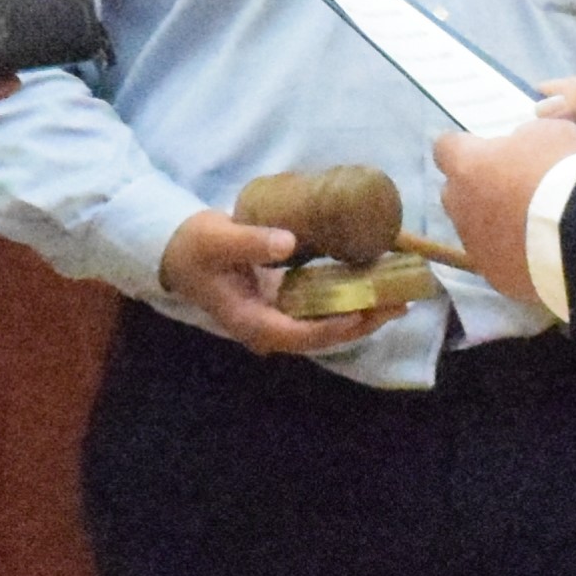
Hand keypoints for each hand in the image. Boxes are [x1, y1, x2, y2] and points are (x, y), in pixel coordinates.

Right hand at [159, 207, 402, 354]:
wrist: (176, 250)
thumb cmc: (195, 247)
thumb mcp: (217, 239)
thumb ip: (251, 241)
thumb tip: (289, 242)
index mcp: (251, 321)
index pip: (299, 334)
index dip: (334, 326)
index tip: (365, 311)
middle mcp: (268, 327)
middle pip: (320, 336)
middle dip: (360, 322)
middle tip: (398, 304)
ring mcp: (276, 317)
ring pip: (324, 325)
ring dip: (359, 314)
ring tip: (395, 297)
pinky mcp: (282, 303)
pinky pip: (319, 309)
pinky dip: (345, 299)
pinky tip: (370, 285)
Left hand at [433, 119, 575, 306]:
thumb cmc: (563, 172)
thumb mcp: (546, 133)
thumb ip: (520, 140)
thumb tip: (514, 150)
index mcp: (467, 166)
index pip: (444, 148)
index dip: (463, 146)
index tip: (481, 148)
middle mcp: (460, 207)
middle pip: (454, 192)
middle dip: (474, 188)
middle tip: (508, 186)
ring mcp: (475, 246)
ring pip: (473, 229)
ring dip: (492, 223)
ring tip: (527, 224)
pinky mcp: (494, 277)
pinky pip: (496, 259)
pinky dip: (510, 253)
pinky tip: (537, 251)